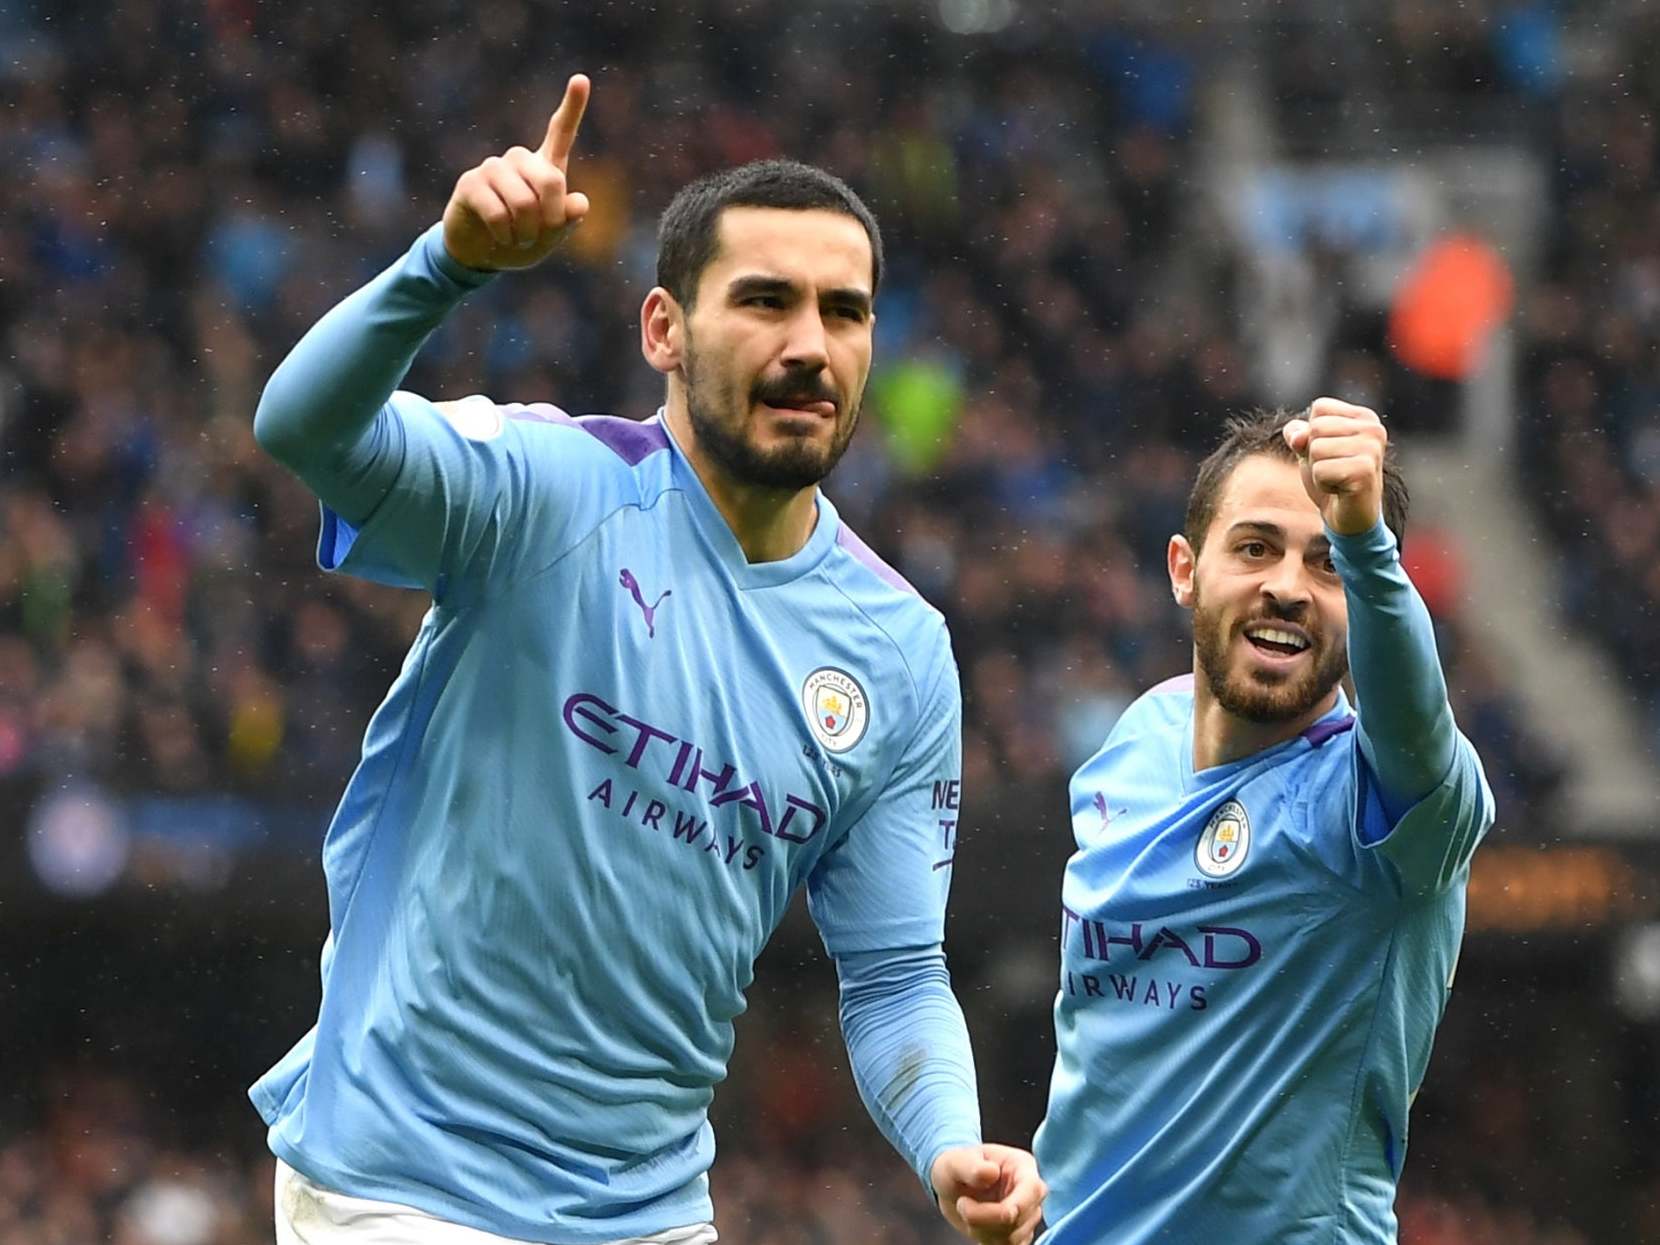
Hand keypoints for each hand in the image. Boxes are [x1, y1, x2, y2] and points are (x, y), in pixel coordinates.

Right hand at [442, 73, 591, 271]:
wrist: (482, 254)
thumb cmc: (523, 240)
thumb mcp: (551, 236)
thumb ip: (567, 220)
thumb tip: (580, 203)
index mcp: (545, 167)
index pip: (561, 132)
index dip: (573, 107)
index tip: (581, 79)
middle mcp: (519, 160)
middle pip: (550, 181)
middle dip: (551, 219)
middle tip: (541, 235)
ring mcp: (493, 168)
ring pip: (523, 202)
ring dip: (526, 233)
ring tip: (519, 239)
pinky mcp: (471, 183)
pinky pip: (498, 213)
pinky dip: (505, 235)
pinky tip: (500, 236)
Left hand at [931, 1143, 1046, 1244]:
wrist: (956, 1185)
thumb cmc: (959, 1167)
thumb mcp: (957, 1161)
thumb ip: (971, 1166)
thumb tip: (991, 1172)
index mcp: (1022, 1166)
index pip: (1032, 1189)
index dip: (1014, 1205)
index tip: (984, 1210)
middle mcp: (1031, 1192)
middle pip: (1018, 1218)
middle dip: (983, 1218)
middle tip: (962, 1204)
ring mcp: (1029, 1216)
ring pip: (1012, 1237)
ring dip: (982, 1230)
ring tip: (968, 1210)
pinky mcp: (1021, 1235)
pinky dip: (987, 1240)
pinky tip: (976, 1225)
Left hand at [1282, 396, 1387, 536]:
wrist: (1349, 517)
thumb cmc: (1331, 478)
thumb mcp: (1309, 449)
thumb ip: (1298, 433)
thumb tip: (1298, 437)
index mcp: (1365, 417)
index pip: (1320, 407)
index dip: (1313, 433)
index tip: (1331, 452)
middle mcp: (1374, 429)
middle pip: (1316, 428)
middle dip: (1314, 453)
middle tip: (1334, 469)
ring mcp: (1372, 450)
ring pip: (1316, 449)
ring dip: (1318, 470)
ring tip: (1337, 479)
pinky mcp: (1365, 471)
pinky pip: (1320, 470)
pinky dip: (1322, 484)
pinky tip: (1341, 490)